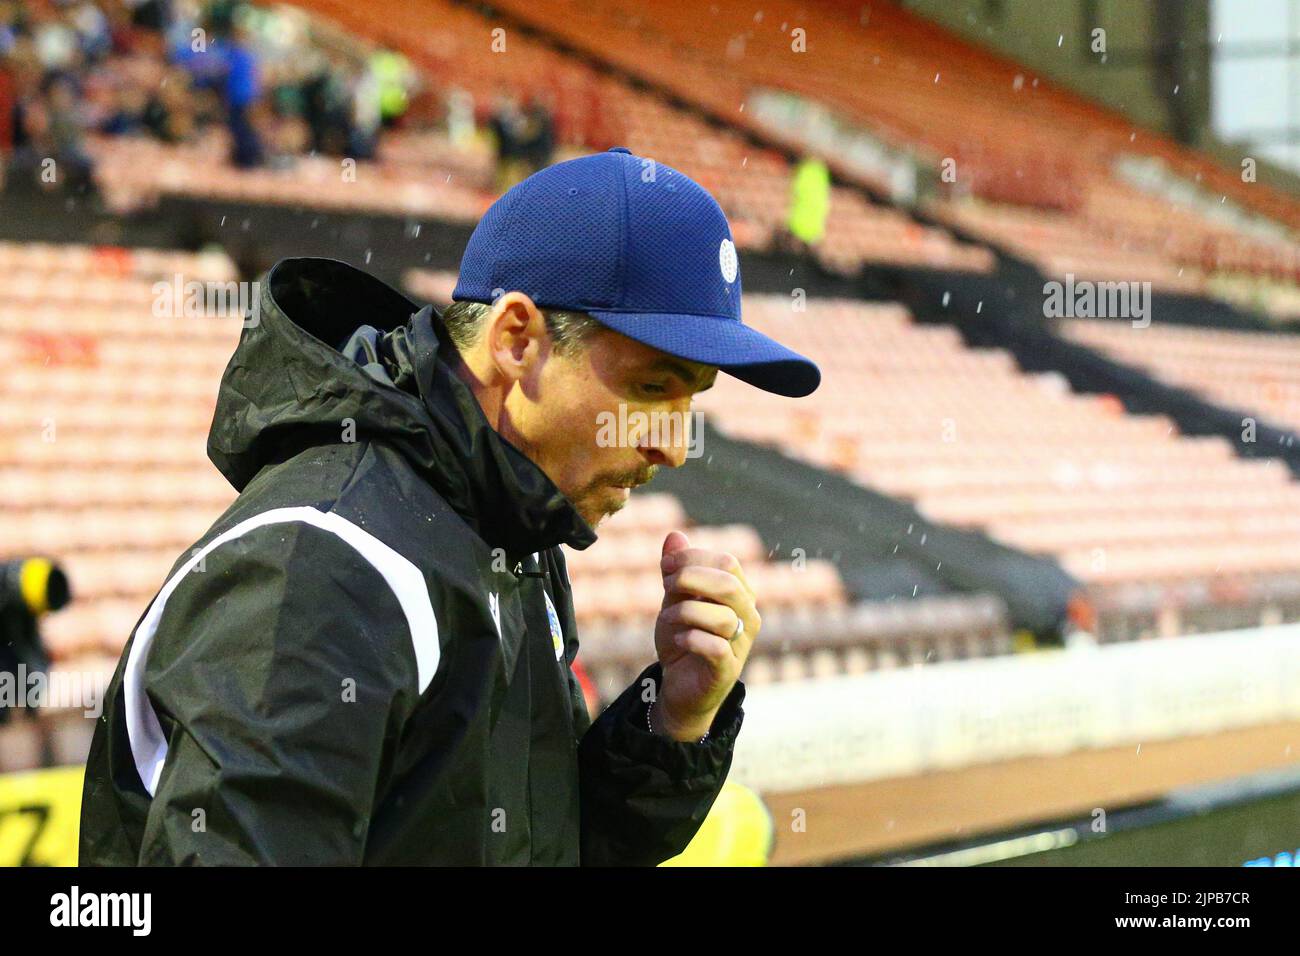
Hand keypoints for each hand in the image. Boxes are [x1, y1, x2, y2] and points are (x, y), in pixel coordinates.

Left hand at [650, 530, 760, 740]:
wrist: (679, 686)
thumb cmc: (683, 639)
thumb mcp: (674, 600)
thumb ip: (676, 571)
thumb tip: (675, 535)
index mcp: (739, 594)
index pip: (727, 562)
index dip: (694, 557)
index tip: (665, 565)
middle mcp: (747, 616)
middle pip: (729, 584)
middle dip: (690, 578)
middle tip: (666, 585)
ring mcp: (740, 644)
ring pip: (722, 616)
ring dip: (685, 611)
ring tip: (666, 618)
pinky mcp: (727, 669)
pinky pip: (715, 647)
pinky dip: (691, 638)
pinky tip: (678, 639)